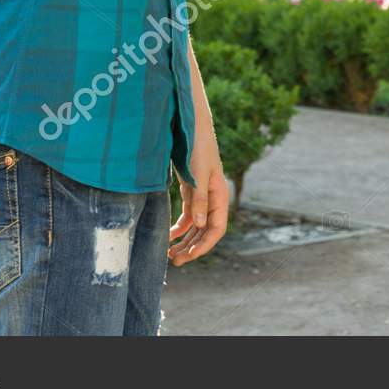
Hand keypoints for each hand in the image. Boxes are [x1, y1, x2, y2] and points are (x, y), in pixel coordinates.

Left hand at [170, 130, 228, 264]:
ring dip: (185, 241)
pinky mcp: (191, 191)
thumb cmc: (197, 147)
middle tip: (175, 261)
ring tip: (170, 254)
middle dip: (192, 248)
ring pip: (196, 227)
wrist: (190, 127)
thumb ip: (199, 199)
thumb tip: (201, 226)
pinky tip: (169, 236)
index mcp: (220, 195)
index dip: (205, 245)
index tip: (189, 257)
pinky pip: (188, 216)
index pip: (217, 228)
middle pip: (206, 232)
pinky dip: (179, 228)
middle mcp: (213, 199)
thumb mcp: (198, 173)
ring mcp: (202, 196)